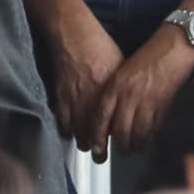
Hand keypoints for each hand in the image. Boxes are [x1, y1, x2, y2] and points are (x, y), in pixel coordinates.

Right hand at [42, 0, 126, 145]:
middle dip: (98, 149)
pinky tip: (68, 133)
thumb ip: (124, 89)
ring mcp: (74, 97)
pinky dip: (64, 128)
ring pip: (77, 129)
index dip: (116, 141)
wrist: (74, 35)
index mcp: (111, 93)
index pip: (114, 125)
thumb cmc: (101, 47)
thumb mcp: (122, 67)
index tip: (120, 149)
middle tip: (101, 158)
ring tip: (86, 148)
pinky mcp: (60, 93)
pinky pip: (61, 118)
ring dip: (82, 141)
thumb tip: (134, 103)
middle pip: (94, 132)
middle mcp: (93, 99)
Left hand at [101, 21, 193, 150]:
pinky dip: (149, 138)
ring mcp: (146, 101)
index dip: (97, 134)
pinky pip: (154, 127)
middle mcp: (128, 95)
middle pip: (118, 129)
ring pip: (136, 131)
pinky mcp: (163, 105)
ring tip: (132, 150)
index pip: (101, 116)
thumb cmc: (145, 60)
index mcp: (115, 86)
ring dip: (134, 145)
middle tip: (117, 152)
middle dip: (117, 145)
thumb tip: (107, 117)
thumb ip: (114, 94)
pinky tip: (146, 142)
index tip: (96, 147)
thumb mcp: (121, 74)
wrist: (171, 50)